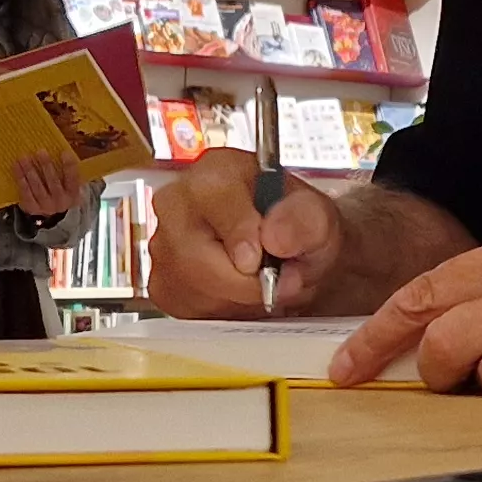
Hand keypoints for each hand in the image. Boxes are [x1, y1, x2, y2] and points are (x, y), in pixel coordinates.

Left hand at [10, 150, 79, 219]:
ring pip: (37, 186)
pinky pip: (25, 191)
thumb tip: (62, 152)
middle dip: (46, 166)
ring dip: (30, 170)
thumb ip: (69, 174)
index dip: (69, 167)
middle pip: (53, 182)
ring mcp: (45, 205)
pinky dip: (20, 178)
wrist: (52, 219)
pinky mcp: (31, 207)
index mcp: (72, 195)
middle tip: (40, 152)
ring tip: (24, 157)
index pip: (72, 180)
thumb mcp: (70, 188)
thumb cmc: (62, 195)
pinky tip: (16, 167)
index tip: (64, 153)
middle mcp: (60, 201)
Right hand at [141, 147, 334, 319]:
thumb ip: (303, 221)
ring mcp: (164, 242)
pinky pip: (187, 309)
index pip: (213, 197)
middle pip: (192, 254)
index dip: (238, 233)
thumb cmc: (298, 230)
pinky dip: (221, 311)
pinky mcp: (163, 281)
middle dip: (242, 282)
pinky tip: (239, 293)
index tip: (258, 258)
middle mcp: (180, 201)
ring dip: (236, 298)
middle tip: (274, 282)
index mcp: (218, 171)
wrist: (293, 259)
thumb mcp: (318, 219)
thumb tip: (274, 235)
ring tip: (260, 283)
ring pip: (190, 287)